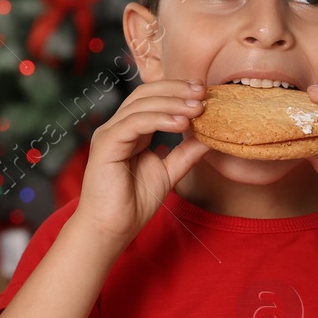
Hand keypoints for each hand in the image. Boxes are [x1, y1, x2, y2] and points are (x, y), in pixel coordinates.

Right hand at [69, 80, 210, 242]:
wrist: (112, 228)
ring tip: (196, 108)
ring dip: (172, 103)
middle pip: (146, 93)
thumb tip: (211, 137)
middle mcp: (118, 127)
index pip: (153, 98)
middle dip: (176, 89)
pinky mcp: (106, 145)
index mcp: (131, 130)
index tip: (204, 92)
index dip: (178, 91)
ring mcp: (109, 134)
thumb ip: (186, 154)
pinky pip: (134, 123)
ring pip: (140, 105)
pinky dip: (158, 119)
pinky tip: (180, 123)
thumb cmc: (133, 203)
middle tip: (202, 92)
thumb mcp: (169, 172)